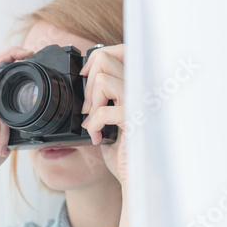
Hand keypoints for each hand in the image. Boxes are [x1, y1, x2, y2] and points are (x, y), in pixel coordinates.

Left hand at [80, 45, 126, 189]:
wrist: (134, 177)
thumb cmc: (124, 152)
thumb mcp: (111, 120)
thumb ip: (104, 100)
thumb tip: (85, 87)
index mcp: (137, 86)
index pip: (122, 50)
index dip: (97, 58)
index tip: (86, 76)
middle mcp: (141, 90)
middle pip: (107, 59)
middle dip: (89, 83)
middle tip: (88, 108)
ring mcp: (140, 103)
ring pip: (103, 80)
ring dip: (91, 103)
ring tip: (92, 122)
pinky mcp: (134, 121)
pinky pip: (104, 110)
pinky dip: (93, 125)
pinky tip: (97, 137)